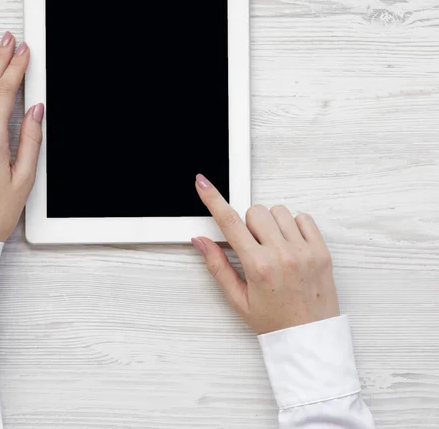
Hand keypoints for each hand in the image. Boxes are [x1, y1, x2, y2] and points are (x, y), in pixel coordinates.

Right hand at [191, 174, 338, 333]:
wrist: (310, 340)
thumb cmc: (274, 322)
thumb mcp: (237, 299)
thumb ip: (217, 266)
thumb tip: (201, 241)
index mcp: (258, 266)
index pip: (229, 222)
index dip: (212, 199)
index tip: (202, 183)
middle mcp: (282, 255)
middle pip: (255, 211)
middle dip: (249, 223)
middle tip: (253, 246)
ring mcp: (304, 251)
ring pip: (279, 211)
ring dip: (271, 224)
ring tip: (274, 247)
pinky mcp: (322, 251)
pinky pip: (304, 218)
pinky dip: (294, 226)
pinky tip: (290, 245)